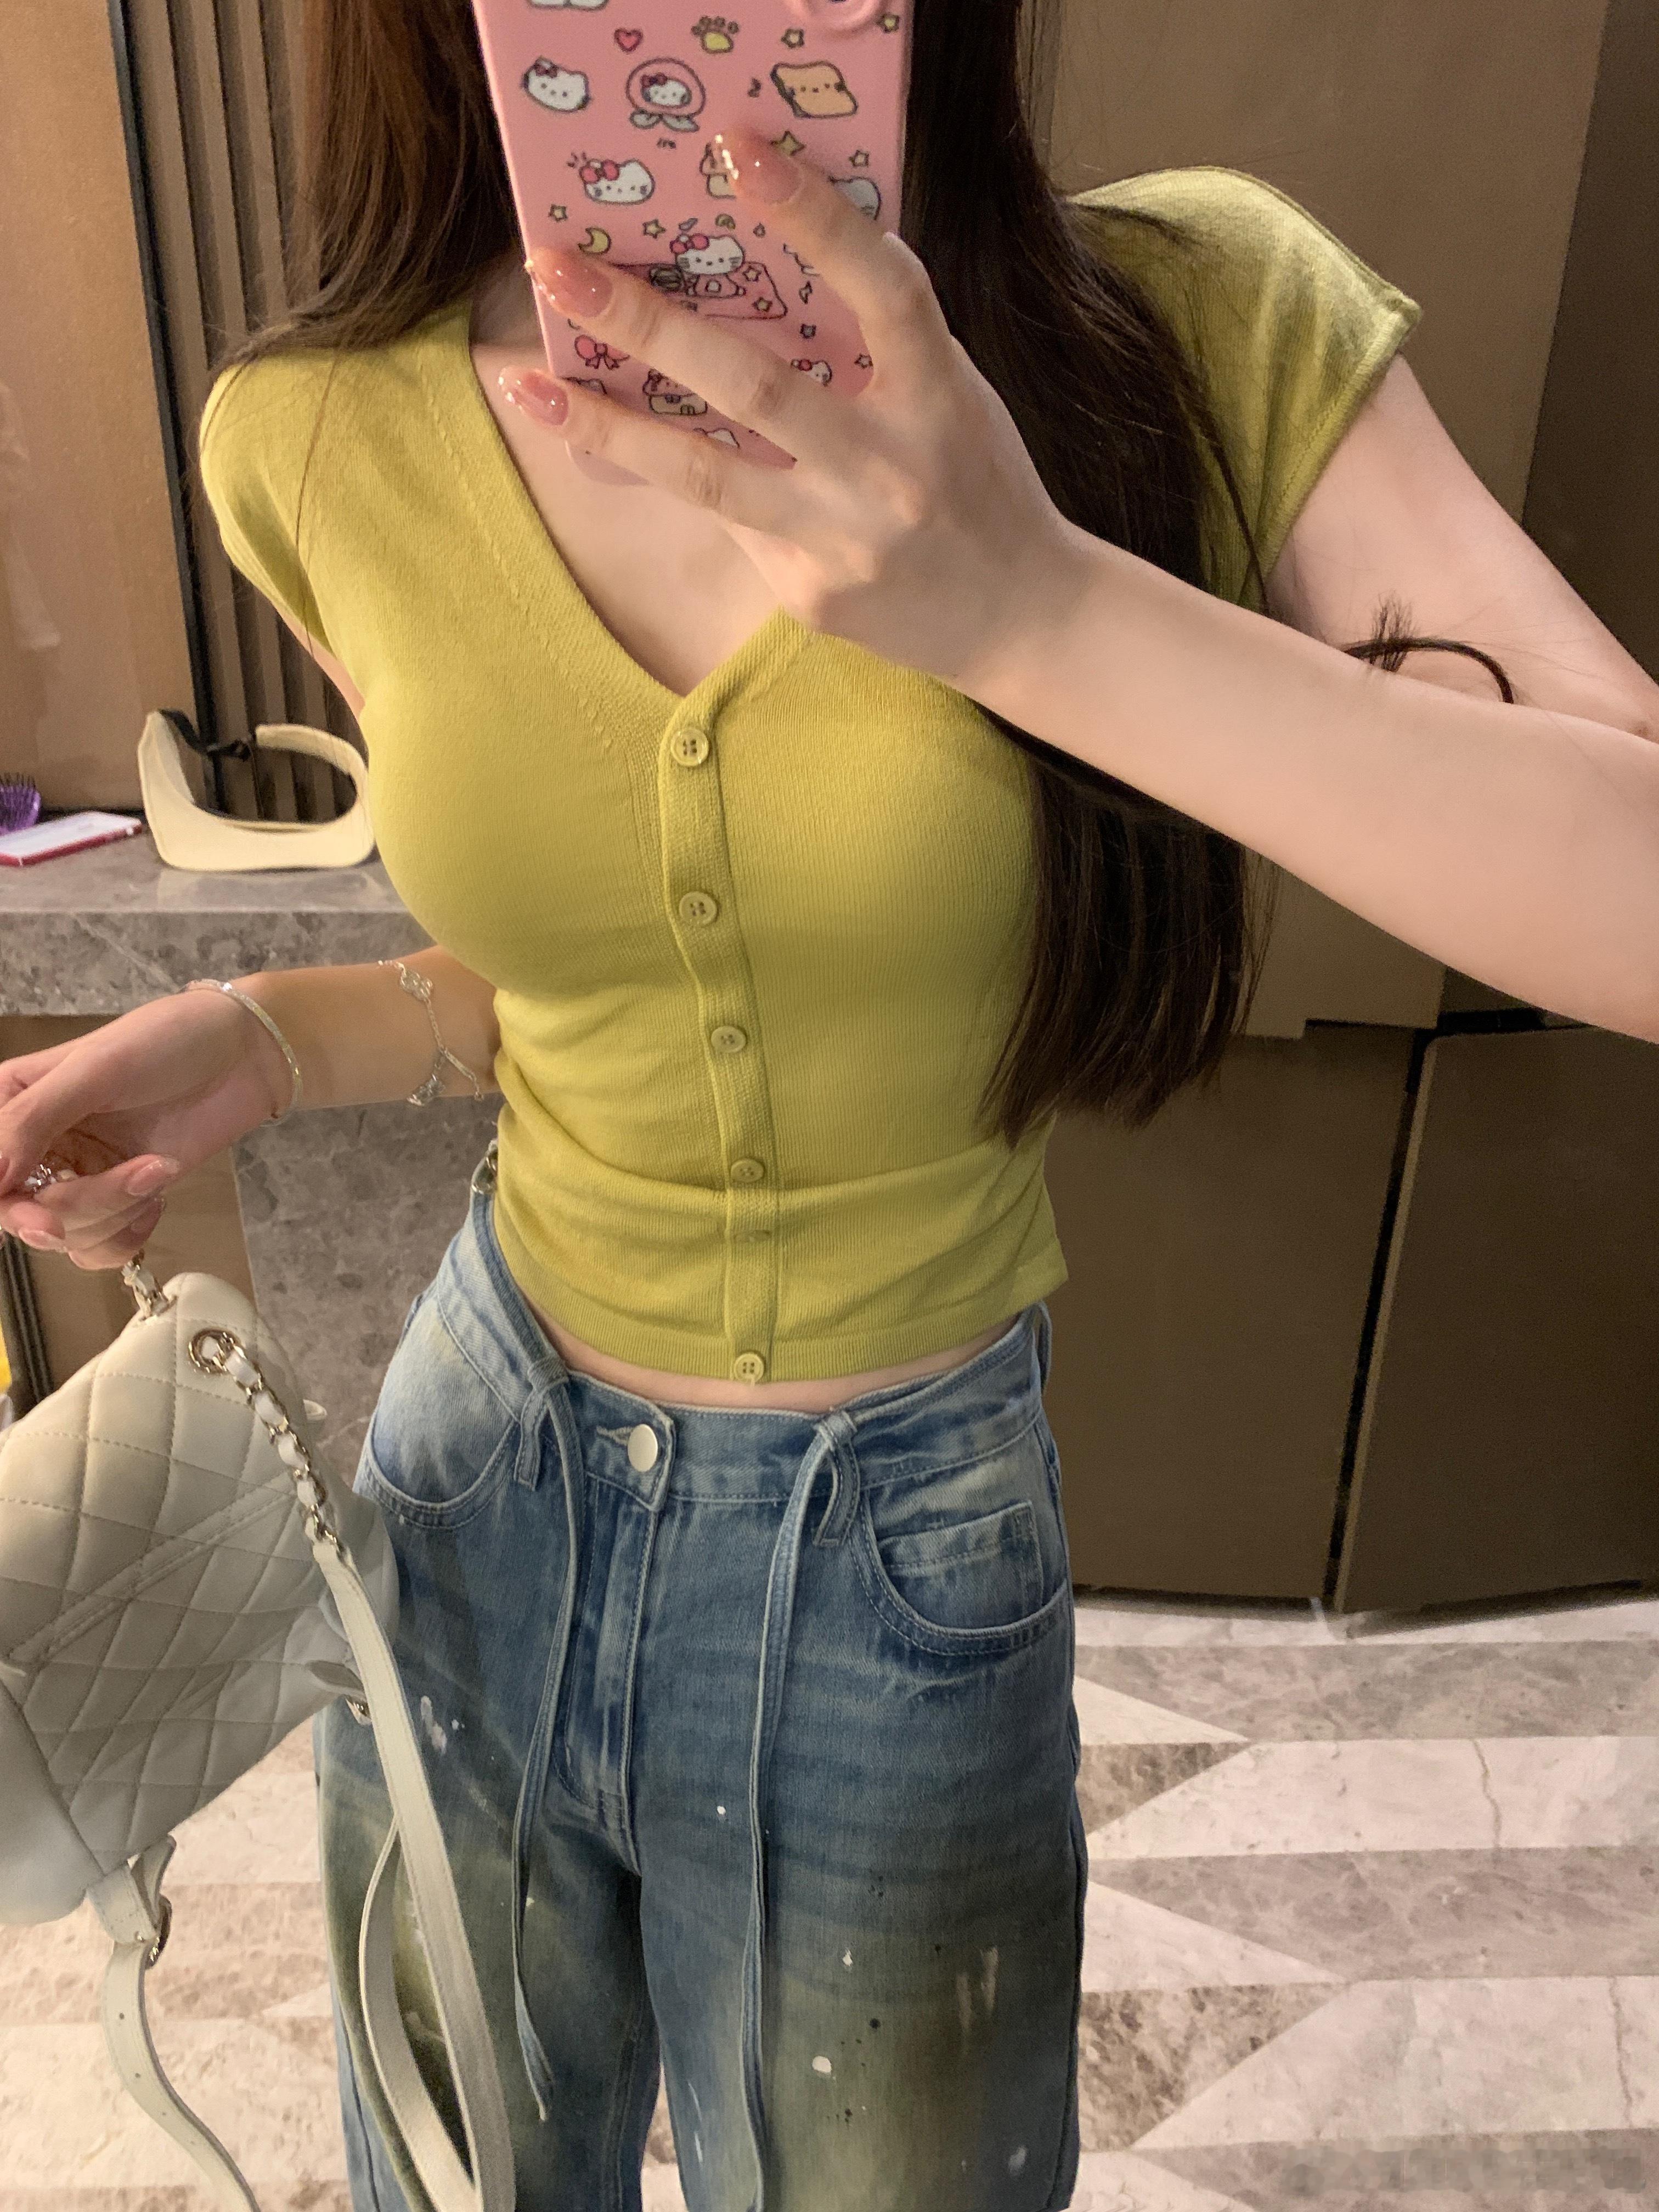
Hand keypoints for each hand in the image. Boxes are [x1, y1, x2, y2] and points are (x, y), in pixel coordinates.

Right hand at [0, 990, 288, 1270]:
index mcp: (12, 1102)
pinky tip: (157, 1196)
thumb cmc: (167, 1041)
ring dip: (116, 1212)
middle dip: (77, 1207)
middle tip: (130, 1184)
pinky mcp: (120, 1197)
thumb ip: (34, 1119)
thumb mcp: (94, 1069)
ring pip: (66, 1235)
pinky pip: (100, 1247)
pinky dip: (128, 1234)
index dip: (5, 1202)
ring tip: (158, 1167)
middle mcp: (36, 1144)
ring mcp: (78, 1174)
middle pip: (22, 1212)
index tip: (41, 1216)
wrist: (243, 1054)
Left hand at [498, 125, 1091, 695]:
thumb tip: (761, 269)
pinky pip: (729, 521)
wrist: (1022, 619)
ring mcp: (845, 539)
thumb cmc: (977, 481)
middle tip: (559, 271)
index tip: (735, 149)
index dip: (812, 216)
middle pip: (756, 387)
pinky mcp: (809, 593)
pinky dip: (677, 476)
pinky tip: (620, 444)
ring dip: (606, 423)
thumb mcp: (950, 392)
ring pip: (707, 474)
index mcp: (940, 397)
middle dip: (648, 324)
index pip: (880, 288)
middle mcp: (891, 471)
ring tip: (527, 380)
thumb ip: (876, 343)